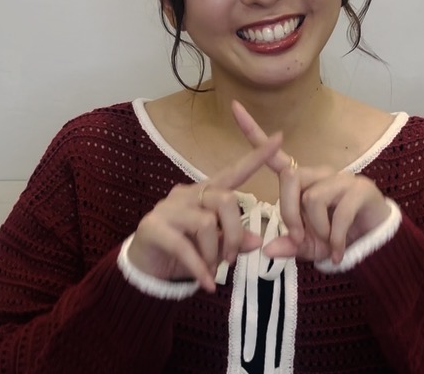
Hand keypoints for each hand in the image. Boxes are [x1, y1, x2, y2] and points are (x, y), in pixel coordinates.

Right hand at [127, 132, 283, 291]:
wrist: (145, 267)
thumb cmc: (183, 253)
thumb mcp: (213, 248)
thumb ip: (233, 240)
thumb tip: (257, 240)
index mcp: (204, 194)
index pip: (233, 172)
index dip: (255, 157)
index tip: (278, 138)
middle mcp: (187, 195)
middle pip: (225, 200)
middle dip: (236, 234)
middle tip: (232, 259)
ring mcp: (168, 209)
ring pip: (206, 223)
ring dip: (215, 253)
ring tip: (213, 271)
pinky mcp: (153, 227)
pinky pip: (184, 246)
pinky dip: (200, 269)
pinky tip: (207, 284)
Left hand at [231, 101, 392, 264]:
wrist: (374, 243)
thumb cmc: (336, 238)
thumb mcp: (308, 246)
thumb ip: (288, 246)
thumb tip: (267, 249)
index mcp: (303, 182)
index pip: (275, 156)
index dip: (254, 133)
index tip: (233, 107)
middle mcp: (320, 173)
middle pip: (290, 179)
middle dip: (288, 213)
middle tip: (298, 237)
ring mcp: (342, 178)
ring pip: (312, 198)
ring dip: (316, 228)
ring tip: (327, 242)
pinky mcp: (361, 190)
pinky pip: (339, 213)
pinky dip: (335, 239)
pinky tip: (338, 252)